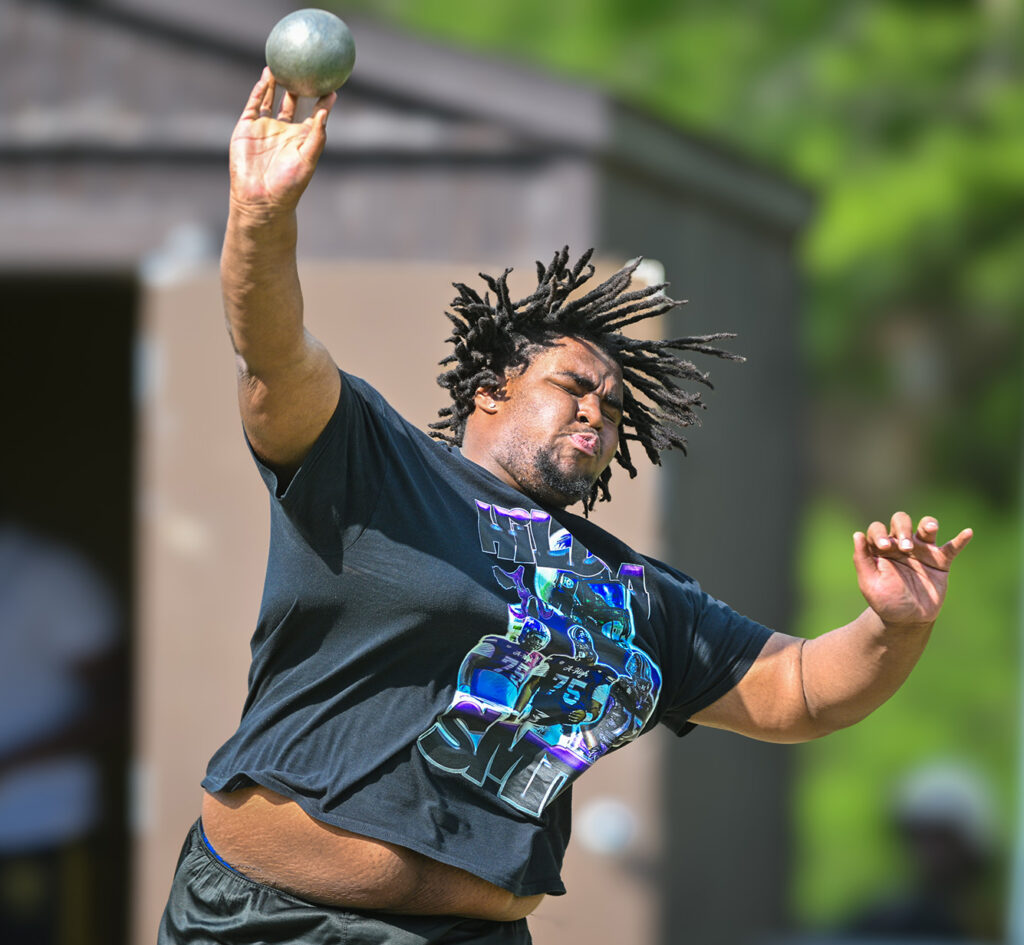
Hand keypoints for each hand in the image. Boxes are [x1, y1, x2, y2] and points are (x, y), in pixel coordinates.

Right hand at [228, 68, 336, 211]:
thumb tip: (326, 111)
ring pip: (271, 100)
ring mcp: (265, 129)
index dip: (323, 101)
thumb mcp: (308, 159)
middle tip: (304, 65)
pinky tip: (265, 77)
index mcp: (302, 139)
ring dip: (275, 83)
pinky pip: (254, 105)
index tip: (331, 84)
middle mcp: (284, 131)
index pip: (315, 115)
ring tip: (281, 64)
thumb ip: (317, 135)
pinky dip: (259, 91)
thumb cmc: (289, 184)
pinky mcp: (247, 129)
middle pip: (292, 102)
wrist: (260, 199)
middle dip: (297, 85)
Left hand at [853, 512, 971, 629]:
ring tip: (929, 529)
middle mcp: (901, 544)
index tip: (884, 548)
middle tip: (905, 549)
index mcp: (881, 548)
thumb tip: (857, 534)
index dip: (879, 534)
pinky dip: (960, 540)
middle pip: (901, 521)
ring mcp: (921, 551)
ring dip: (928, 524)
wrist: (908, 620)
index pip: (877, 529)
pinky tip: (968, 533)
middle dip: (903, 530)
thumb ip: (862, 559)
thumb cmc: (885, 601)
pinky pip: (952, 547)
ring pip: (926, 527)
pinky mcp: (940, 562)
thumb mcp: (869, 583)